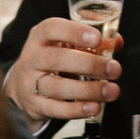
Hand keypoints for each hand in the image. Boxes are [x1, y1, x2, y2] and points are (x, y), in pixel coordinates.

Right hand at [5, 16, 119, 124]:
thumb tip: (116, 41)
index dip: (74, 32)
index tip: (97, 38)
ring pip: (57, 87)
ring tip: (111, 90)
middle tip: (114, 69)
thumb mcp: (67, 44)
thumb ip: (92, 41)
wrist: (24, 86)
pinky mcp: (35, 105)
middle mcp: (32, 58)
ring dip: (88, 90)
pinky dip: (76, 109)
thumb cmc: (53, 59)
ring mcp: (30, 83)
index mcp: (40, 36)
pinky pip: (55, 109)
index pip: (52, 28)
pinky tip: (95, 107)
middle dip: (89, 64)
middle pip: (57, 59)